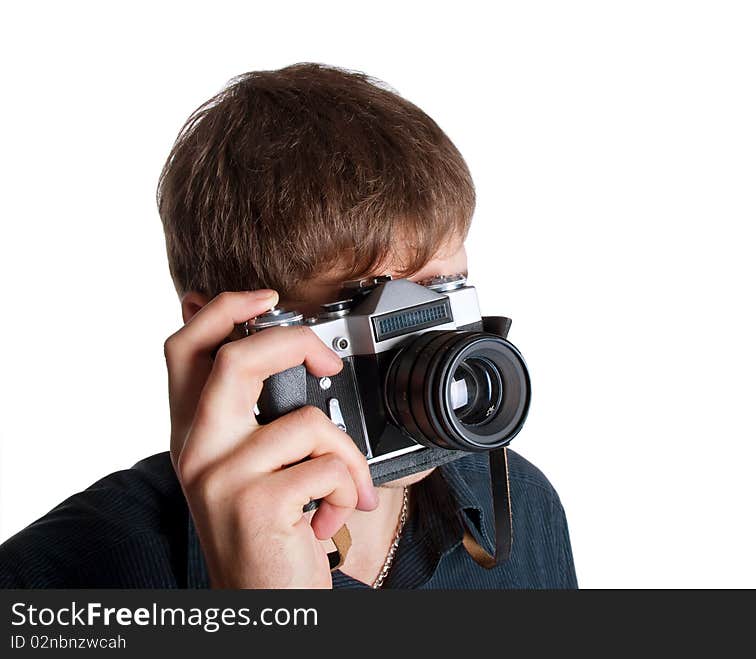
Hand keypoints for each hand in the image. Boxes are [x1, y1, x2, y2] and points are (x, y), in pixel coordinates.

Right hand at [163, 290, 378, 587]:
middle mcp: (197, 450)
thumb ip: (252, 416)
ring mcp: (222, 477)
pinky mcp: (256, 504)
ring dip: (346, 458)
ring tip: (341, 489)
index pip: (185, 349)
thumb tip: (278, 355)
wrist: (261, 603)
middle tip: (326, 361)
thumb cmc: (263, 532)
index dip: (222, 308)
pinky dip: (348, 489)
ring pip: (309, 422)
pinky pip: (329, 467)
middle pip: (236, 360)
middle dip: (294, 343)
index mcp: (192, 433)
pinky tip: (331, 517)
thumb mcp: (242, 468)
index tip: (264, 296)